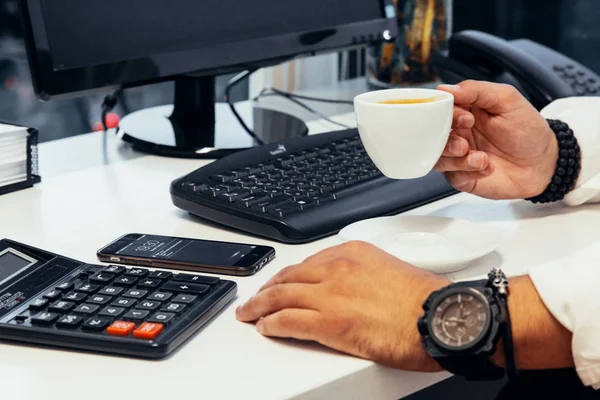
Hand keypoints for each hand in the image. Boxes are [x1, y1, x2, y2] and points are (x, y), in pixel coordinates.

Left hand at [235, 241, 449, 371]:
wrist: (439, 316)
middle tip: (256, 296)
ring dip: (259, 305)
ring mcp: (329, 294)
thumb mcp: (391, 270)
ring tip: (249, 312)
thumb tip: (356, 290)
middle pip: (289, 277)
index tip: (282, 281)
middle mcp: (336, 269)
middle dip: (267, 287)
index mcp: (352, 252)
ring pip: (280, 296)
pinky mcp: (328, 322)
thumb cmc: (424, 299)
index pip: (309, 262)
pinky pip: (287, 321)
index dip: (289, 275)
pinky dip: (270, 324)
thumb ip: (365, 274)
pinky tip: (264, 327)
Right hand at [435, 80, 557, 198]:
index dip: (444, 114)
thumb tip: (445, 89)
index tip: (466, 118)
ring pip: (438, 158)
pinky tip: (487, 168)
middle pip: (431, 136)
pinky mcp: (463, 177)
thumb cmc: (528, 130)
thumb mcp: (507, 99)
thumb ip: (477, 90)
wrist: (544, 163)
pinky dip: (468, 172)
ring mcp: (458, 157)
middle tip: (464, 143)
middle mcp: (457, 133)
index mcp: (463, 111)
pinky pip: (452, 176)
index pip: (438, 110)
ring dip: (456, 159)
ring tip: (479, 158)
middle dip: (446, 141)